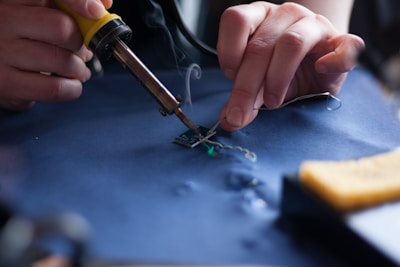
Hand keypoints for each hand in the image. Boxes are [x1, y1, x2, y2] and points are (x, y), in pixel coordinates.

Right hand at [0, 0, 109, 110]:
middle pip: (62, 28)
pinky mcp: (5, 83)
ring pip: (63, 60)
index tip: (96, 11)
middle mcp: (2, 19)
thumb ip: (65, 6)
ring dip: (80, 69)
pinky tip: (70, 85)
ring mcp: (1, 52)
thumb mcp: (33, 14)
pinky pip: (55, 88)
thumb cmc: (17, 39)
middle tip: (82, 51)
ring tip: (77, 70)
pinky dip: (72, 88)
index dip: (79, 1)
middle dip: (81, 43)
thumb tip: (102, 4)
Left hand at [217, 1, 364, 130]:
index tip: (229, 75)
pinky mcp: (341, 41)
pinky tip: (321, 70)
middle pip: (260, 45)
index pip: (237, 20)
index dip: (228, 49)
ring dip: (277, 77)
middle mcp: (285, 15)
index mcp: (260, 16)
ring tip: (272, 101)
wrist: (318, 63)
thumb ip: (241, 97)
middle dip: (246, 84)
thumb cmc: (283, 69)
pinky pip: (345, 45)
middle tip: (241, 112)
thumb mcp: (258, 81)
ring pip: (291, 43)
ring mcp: (315, 25)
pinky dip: (334, 59)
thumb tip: (228, 120)